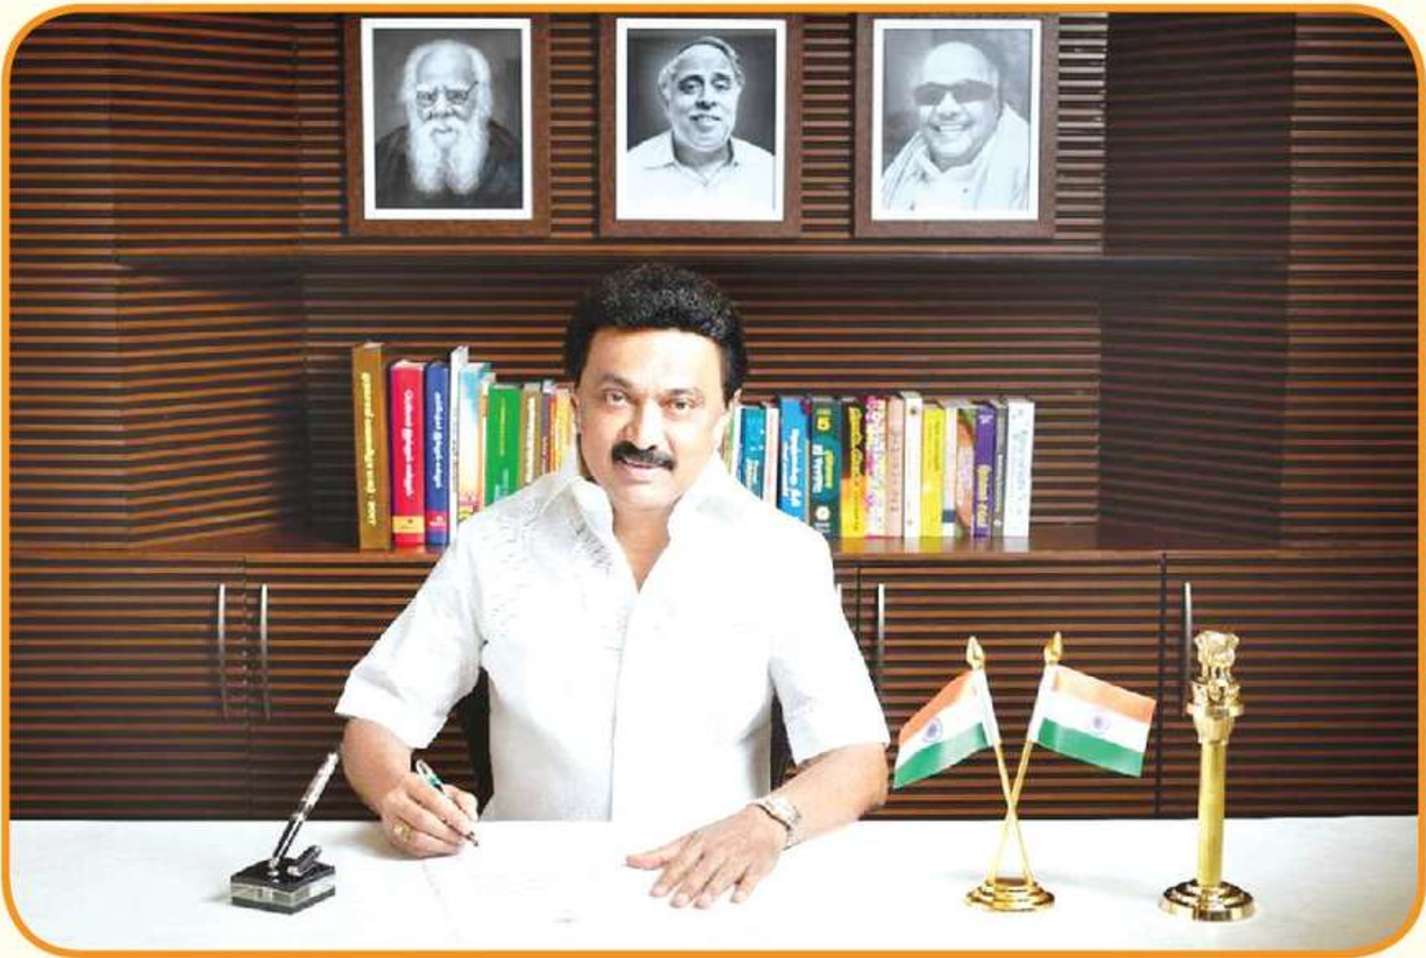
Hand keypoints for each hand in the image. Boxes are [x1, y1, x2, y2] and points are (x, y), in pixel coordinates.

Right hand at [378, 772, 478, 856]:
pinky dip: (432, 851)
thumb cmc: (423, 792)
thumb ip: (463, 800)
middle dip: (448, 833)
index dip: (453, 815)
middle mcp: (397, 802)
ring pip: (416, 838)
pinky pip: (413, 849)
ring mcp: (391, 821)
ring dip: (441, 845)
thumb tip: (471, 817)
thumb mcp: (445, 788)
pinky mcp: (392, 838)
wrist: (393, 792)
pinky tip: (444, 847)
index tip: (467, 826)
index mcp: (411, 784)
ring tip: (456, 845)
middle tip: (464, 838)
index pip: (434, 799)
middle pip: (423, 820)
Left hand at [625, 806, 784, 907]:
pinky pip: (751, 878)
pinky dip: (744, 888)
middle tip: (677, 902)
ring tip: (702, 902)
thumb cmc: (723, 832)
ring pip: (724, 874)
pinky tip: (737, 897)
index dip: (668, 878)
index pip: (681, 862)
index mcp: (701, 843)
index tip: (656, 892)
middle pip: (701, 870)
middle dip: (689, 886)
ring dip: (713, 888)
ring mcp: (738, 857)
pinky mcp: (757, 865)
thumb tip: (633, 860)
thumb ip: (663, 853)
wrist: (762, 822)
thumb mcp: (691, 838)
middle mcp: (718, 850)